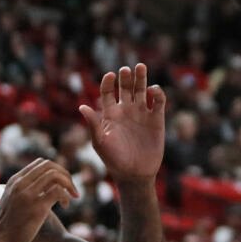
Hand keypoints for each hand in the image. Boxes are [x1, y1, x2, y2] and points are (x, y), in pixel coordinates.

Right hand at [0, 159, 77, 241]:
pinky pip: (58, 191)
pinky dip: (66, 196)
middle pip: (49, 165)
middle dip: (65, 174)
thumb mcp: (11, 200)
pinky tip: (65, 205)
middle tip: (71, 188)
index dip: (56, 169)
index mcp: (15, 181)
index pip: (40, 163)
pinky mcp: (37, 207)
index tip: (61, 182)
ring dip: (69, 184)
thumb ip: (24, 190)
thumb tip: (46, 186)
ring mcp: (28, 195)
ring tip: (71, 196)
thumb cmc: (7, 224)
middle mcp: (20, 184)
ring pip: (55, 175)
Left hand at [79, 65, 166, 183]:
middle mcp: (126, 110)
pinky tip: (153, 91)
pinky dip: (157, 93)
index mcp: (110, 114)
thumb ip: (93, 124)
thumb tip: (82, 106)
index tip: (110, 76)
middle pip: (125, 87)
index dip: (108, 82)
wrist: (134, 175)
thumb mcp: (100, 142)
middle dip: (126, 77)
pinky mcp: (156, 119)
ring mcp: (141, 113)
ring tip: (140, 67)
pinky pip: (158, 101)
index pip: (107, 92)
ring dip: (141, 77)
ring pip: (142, 89)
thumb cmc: (114, 161)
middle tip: (126, 69)